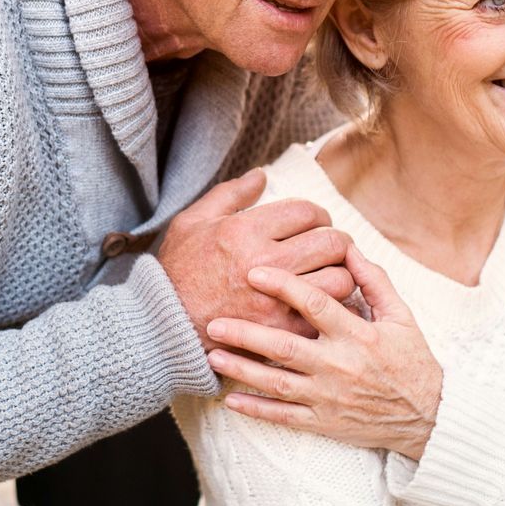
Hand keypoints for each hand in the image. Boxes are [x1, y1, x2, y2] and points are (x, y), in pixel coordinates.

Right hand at [157, 169, 354, 351]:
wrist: (164, 324)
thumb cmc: (177, 271)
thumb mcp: (193, 222)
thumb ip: (230, 194)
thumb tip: (262, 175)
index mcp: (245, 231)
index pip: (307, 212)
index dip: (319, 214)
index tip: (315, 223)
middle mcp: (264, 262)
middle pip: (331, 242)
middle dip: (337, 241)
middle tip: (330, 247)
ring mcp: (275, 299)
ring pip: (339, 279)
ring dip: (340, 274)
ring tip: (330, 274)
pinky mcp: (281, 330)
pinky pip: (325, 314)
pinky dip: (330, 308)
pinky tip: (321, 303)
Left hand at [205, 244, 441, 457]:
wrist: (428, 416)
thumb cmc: (412, 360)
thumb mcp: (401, 315)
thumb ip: (373, 280)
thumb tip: (348, 247)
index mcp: (358, 335)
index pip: (315, 305)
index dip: (284, 286)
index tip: (254, 272)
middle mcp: (340, 366)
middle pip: (285, 347)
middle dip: (247, 333)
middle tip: (213, 320)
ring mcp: (329, 397)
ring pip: (278, 383)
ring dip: (242, 370)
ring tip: (212, 355)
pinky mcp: (324, 422)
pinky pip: (284, 417)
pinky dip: (256, 410)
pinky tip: (230, 400)